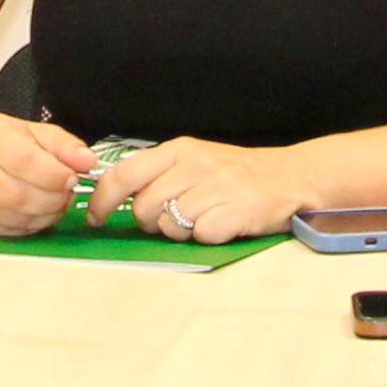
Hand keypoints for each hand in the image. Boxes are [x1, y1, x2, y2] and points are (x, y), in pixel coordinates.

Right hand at [0, 108, 96, 235]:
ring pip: (14, 217)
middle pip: (19, 195)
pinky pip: (6, 231)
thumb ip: (64, 145)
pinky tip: (34, 212)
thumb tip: (88, 162)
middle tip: (66, 194)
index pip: (24, 161)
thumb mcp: (31, 131)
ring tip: (53, 203)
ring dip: (44, 215)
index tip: (72, 178)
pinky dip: (29, 226)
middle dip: (53, 200)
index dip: (55, 175)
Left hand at [76, 135, 309, 245]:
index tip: (97, 217)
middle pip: (144, 206)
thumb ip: (159, 175)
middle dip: (150, 222)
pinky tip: (222, 224)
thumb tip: (115, 197)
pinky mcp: (233, 212)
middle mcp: (194, 164)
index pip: (124, 173)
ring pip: (169, 224)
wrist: (290, 178)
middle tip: (172, 219)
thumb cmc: (236, 174)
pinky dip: (206, 237)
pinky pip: (199, 236)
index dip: (103, 199)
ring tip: (203, 218)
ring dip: (180, 231)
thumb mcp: (195, 162)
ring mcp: (215, 188)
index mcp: (179, 150)